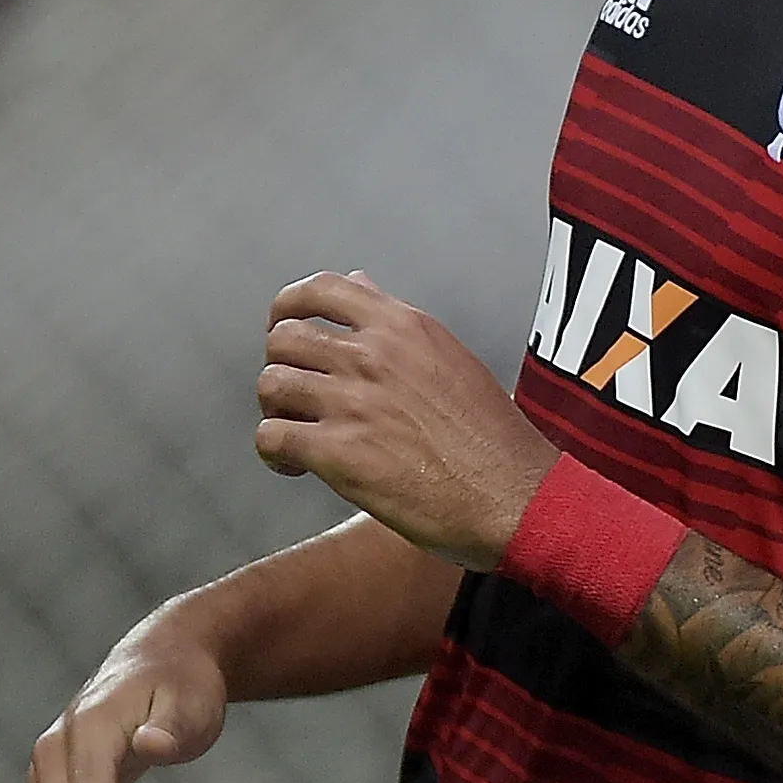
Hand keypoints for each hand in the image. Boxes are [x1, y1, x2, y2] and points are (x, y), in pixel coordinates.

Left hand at [255, 271, 554, 571]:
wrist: (511, 493)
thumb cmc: (492, 436)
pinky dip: (274, 453)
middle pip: (284, 337)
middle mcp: (373, 355)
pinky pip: (271, 437)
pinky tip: (296, 466)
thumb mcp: (450, 356)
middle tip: (297, 392)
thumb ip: (399, 324)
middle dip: (283, 365)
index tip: (284, 323)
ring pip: (271, 383)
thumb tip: (363, 288)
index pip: (322, 289)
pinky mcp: (337, 451)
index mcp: (404, 327)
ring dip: (277, 409)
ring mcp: (353, 401)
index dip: (289, 305)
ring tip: (297, 429)